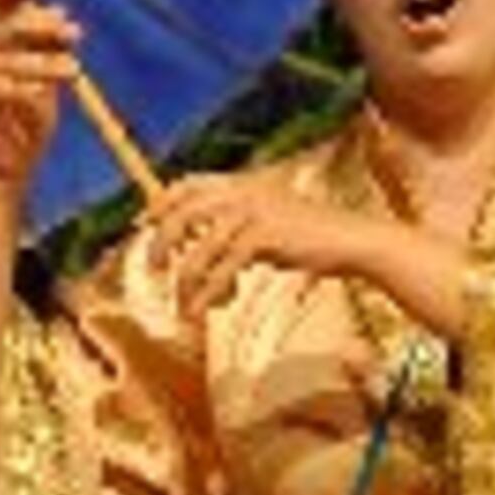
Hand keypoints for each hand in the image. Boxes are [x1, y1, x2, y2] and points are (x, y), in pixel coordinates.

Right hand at [0, 0, 78, 187]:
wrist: (10, 165)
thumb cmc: (30, 118)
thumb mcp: (49, 74)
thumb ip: (51, 43)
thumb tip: (59, 10)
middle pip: (4, 26)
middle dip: (42, 26)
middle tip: (75, 33)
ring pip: (7, 58)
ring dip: (45, 63)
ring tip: (74, 71)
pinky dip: (25, 92)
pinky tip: (40, 100)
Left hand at [147, 174, 389, 317]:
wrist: (350, 240)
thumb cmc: (309, 236)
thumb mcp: (268, 220)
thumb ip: (236, 225)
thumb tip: (201, 244)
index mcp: (243, 184)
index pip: (190, 183)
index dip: (163, 201)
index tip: (144, 222)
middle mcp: (244, 192)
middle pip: (184, 213)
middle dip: (161, 241)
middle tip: (154, 268)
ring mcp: (253, 213)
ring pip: (200, 249)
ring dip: (185, 281)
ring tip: (182, 305)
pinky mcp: (264, 237)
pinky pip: (222, 269)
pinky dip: (208, 293)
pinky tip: (202, 311)